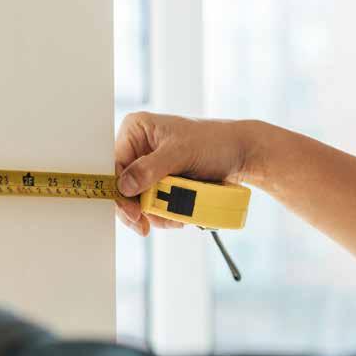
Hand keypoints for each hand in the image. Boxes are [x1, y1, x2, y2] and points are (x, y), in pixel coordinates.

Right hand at [115, 112, 261, 235]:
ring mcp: (149, 165)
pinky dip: (163, 213)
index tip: (133, 213)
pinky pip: (153, 202)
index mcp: (136, 130)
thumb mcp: (180, 153)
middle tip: (146, 226)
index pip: (115, 166)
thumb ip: (150, 169)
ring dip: (154, 213)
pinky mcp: (161, 180)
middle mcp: (138, 146)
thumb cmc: (214, 142)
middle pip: (124, 186)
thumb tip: (125, 186)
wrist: (241, 153)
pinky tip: (177, 216)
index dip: (120, 192)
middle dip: (138, 208)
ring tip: (173, 219)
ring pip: (138, 199)